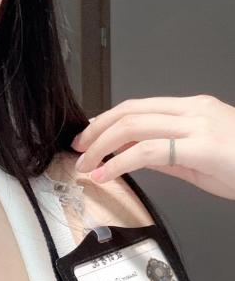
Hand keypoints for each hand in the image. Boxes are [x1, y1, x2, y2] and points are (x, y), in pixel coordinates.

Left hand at [70, 94, 234, 200]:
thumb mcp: (202, 160)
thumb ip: (169, 155)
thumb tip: (136, 157)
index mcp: (194, 109)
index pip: (139, 106)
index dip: (107, 120)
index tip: (88, 137)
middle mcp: (193, 110)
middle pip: (129, 111)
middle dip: (96, 130)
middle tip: (78, 150)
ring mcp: (197, 125)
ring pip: (133, 125)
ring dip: (101, 146)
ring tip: (86, 165)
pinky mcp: (201, 147)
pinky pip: (149, 150)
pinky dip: (119, 162)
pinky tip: (105, 174)